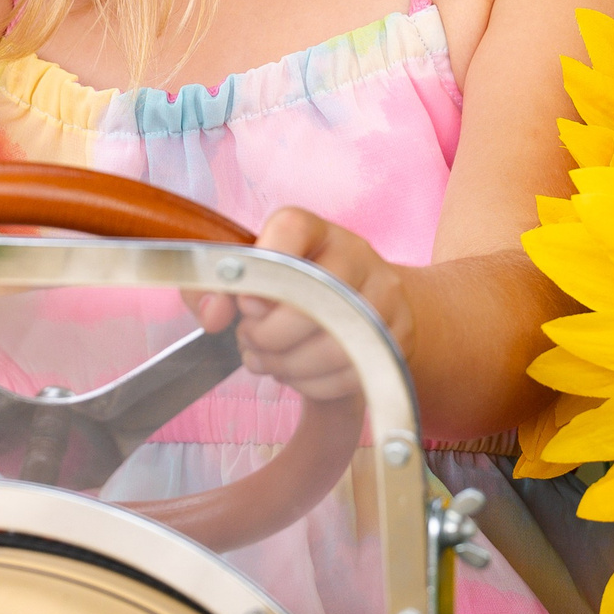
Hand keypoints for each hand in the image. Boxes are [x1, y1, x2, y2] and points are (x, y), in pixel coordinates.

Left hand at [195, 208, 413, 400]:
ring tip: (270, 360)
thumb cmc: (288, 291)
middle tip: (251, 340)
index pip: (291, 229)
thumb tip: (213, 313)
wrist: (356, 303)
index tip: (245, 302)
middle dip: (269, 335)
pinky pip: (353, 373)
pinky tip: (299, 373)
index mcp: (313, 229)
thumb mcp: (247, 278)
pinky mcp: (400, 333)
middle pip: (314, 299)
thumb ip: (212, 288)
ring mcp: (384, 292)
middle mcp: (356, 251)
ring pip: (334, 345)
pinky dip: (316, 385)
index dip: (262, 271)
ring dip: (289, 366)